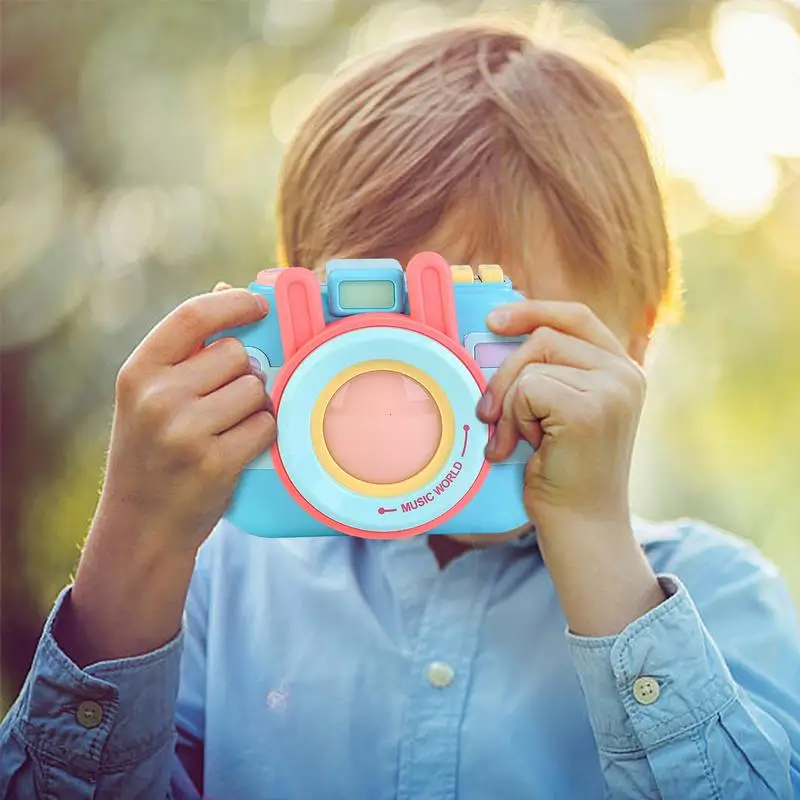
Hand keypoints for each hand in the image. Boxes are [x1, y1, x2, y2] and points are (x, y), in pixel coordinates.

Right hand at [100, 281, 276, 555]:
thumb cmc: (152, 454)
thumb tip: (226, 290)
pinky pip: (265, 424)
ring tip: (225, 429)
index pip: (193, 315)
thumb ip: (185, 349)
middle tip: (222, 403)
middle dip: (242, 374)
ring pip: (256, 390)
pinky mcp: (216, 461)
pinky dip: (260, 434)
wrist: (141, 526)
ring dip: (253, 406)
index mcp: (138, 372)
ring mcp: (186, 431)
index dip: (234, 304)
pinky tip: (236, 449)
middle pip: (237, 355)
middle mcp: (157, 397)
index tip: (259, 305)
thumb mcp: (148, 397)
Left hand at [476, 300, 645, 532]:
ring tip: (515, 442)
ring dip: (509, 406)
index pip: (575, 316)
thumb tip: (499, 332)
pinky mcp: (590, 409)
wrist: (581, 527)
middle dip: (505, 374)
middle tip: (488, 414)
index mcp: (621, 370)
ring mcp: (612, 389)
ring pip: (531, 365)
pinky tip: (525, 449)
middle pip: (544, 336)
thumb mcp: (559, 412)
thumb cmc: (562, 473)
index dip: (533, 310)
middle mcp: (625, 374)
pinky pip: (527, 389)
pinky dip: (513, 420)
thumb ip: (551, 373)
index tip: (494, 320)